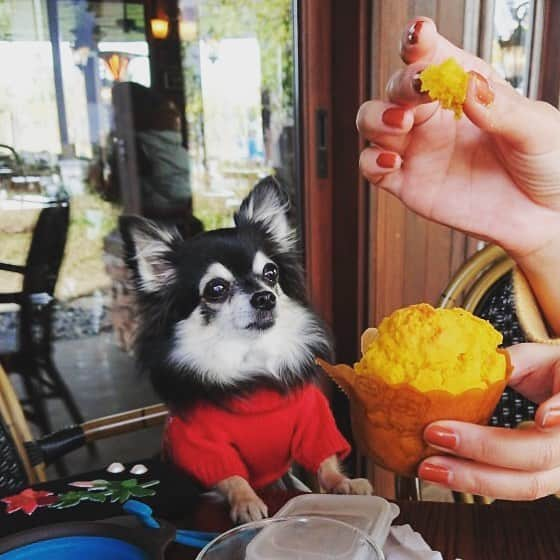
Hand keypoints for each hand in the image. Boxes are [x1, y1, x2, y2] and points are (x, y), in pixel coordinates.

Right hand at [356, 17, 559, 260]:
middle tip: (419, 89)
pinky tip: (391, 161)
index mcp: (465, 89)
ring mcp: (416, 149)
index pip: (432, 57)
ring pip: (372, 122)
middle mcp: (433, 116)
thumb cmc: (545, 164)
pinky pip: (371, 167)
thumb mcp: (537, 129)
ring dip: (377, 118)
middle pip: (395, 88)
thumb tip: (466, 85)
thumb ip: (502, 109)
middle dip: (401, 85)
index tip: (420, 35)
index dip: (418, 42)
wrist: (542, 216)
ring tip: (401, 124)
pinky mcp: (405, 183)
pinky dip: (372, 161)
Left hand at [418, 343, 559, 499]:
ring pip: (524, 485)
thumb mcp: (535, 359)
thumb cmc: (549, 373)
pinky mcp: (538, 480)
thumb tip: (472, 361)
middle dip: (483, 448)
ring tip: (429, 467)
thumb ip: (512, 362)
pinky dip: (473, 482)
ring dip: (472, 478)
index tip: (541, 417)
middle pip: (539, 455)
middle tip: (436, 434)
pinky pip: (508, 488)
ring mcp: (559, 469)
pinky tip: (441, 473)